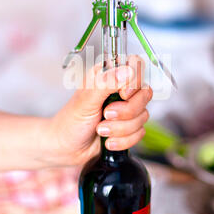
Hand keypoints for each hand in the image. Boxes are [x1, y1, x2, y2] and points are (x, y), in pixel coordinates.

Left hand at [38, 56, 152, 165]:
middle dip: (126, 111)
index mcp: (108, 75)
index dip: (134, 81)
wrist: (67, 148)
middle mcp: (120, 89)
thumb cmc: (71, 121)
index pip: (136, 65)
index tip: (122, 94)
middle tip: (105, 114)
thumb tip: (127, 71)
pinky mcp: (130, 126)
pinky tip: (108, 140)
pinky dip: (123, 140)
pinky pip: (140, 132)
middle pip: (145, 93)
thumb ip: (106, 82)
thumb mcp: (86, 99)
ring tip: (101, 129)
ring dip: (120, 128)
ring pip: (143, 116)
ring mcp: (127, 108)